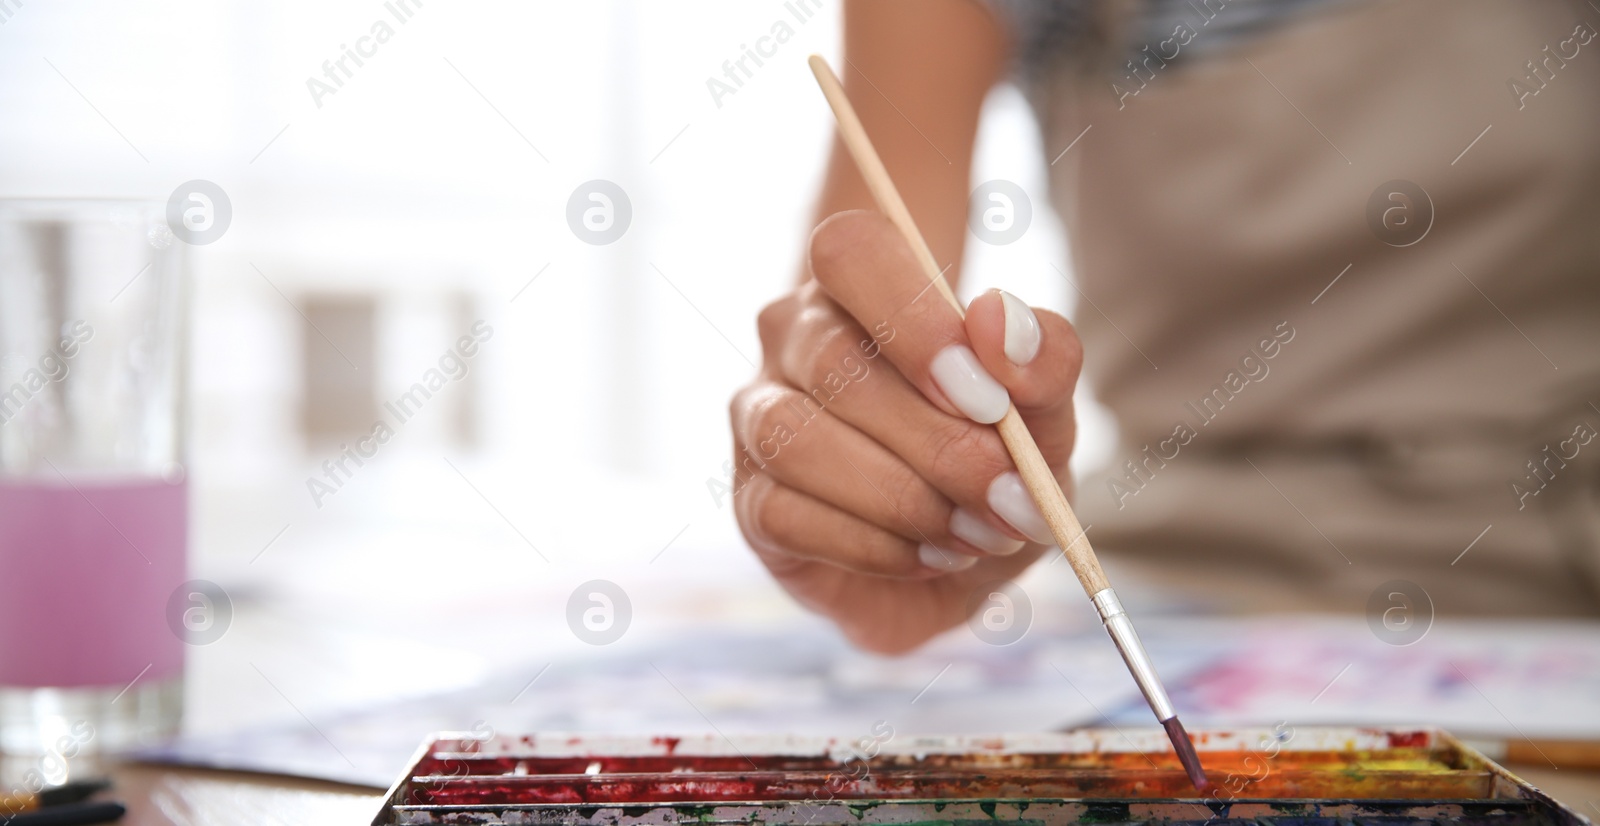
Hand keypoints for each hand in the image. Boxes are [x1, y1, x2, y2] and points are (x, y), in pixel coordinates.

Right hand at [729, 210, 1082, 653]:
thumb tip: (997, 319)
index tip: (988, 398)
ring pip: (797, 440)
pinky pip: (786, 515)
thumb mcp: (1046, 412)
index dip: (914, 319)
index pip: (849, 251)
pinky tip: (929, 554)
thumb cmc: (996, 459)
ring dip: (903, 498)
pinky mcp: (751, 503)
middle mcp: (792, 339)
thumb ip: (1042, 359)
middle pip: (834, 361)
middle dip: (936, 442)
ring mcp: (758, 418)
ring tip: (975, 532)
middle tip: (1010, 496)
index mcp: (860, 288)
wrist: (968, 556)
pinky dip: (874, 546)